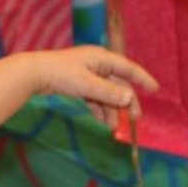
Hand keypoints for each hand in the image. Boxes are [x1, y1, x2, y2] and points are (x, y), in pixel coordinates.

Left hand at [30, 45, 158, 127]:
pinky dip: (98, 109)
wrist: (32, 74)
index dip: (142, 79)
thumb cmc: (60, 75)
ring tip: (112, 128)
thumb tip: (129, 98)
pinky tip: (102, 121)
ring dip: (110, 110)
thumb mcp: (86, 85)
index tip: (155, 89)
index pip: (128, 69)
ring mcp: (86, 74)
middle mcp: (96, 64)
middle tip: (134, 119)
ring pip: (104, 94)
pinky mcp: (76, 84)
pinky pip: (93, 97)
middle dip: (125, 102)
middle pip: (117, 84)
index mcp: (102, 59)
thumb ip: (108, 92)